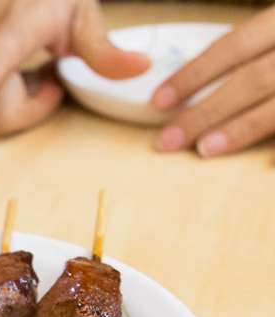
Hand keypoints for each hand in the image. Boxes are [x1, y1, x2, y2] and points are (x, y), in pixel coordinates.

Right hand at [0, 0, 150, 134]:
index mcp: (20, 18)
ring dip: (18, 93)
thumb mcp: (86, 20)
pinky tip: (16, 61)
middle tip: (52, 76)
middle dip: (30, 106)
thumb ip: (106, 53)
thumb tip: (141, 67)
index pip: (2, 49)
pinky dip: (4, 85)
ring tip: (32, 63)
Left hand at [153, 6, 274, 157]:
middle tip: (168, 140)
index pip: (237, 44)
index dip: (195, 73)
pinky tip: (268, 166)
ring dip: (244, 129)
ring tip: (205, 150)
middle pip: (255, 79)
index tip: (159, 101)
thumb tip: (201, 85)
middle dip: (208, 110)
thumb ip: (256, 46)